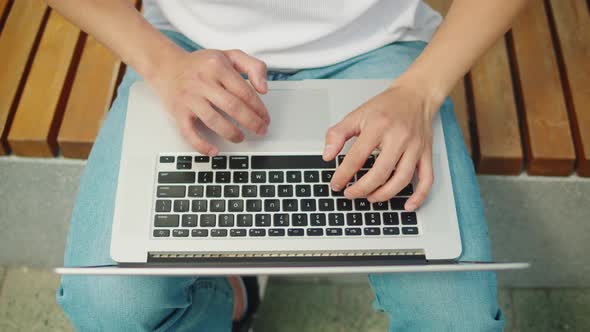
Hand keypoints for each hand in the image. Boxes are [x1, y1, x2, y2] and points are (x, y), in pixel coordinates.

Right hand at [150, 48, 269, 154]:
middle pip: (232, 106)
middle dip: (251, 122)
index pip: (244, 91)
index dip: (259, 108)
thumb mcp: (230, 56)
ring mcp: (190, 98)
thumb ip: (253, 67)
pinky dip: (201, 144)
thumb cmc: (201, 64)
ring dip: (231, 133)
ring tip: (240, 137)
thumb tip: (264, 89)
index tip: (265, 118)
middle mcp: (203, 82)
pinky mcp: (179, 111)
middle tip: (260, 130)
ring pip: (214, 120)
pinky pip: (189, 132)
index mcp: (218, 67)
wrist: (167, 66)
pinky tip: (214, 150)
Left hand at [322, 83, 440, 210]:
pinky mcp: (426, 153)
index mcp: (378, 126)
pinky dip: (418, 196)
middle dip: (362, 189)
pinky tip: (407, 205)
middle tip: (350, 194)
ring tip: (370, 198)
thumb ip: (338, 134)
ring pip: (402, 179)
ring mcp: (415, 147)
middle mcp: (399, 137)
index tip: (336, 184)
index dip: (343, 175)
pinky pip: (427, 179)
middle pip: (381, 172)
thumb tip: (327, 155)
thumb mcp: (356, 114)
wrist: (416, 94)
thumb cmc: (386, 106)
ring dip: (384, 194)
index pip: (357, 157)